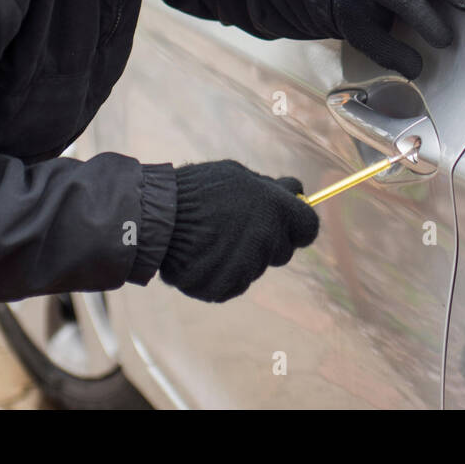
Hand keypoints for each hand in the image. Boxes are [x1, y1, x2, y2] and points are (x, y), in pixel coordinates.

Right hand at [159, 160, 318, 302]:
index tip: (285, 222)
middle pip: (281, 250)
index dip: (297, 225)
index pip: (308, 227)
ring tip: (210, 237)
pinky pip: (235, 283)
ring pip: (256, 266)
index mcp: (277, 210)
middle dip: (267, 240)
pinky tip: (202, 256)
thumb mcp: (237, 175)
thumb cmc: (196, 189)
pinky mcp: (226, 288)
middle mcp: (268, 241)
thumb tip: (294, 191)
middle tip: (236, 227)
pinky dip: (222, 274)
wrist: (156, 216)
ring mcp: (248, 267)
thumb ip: (269, 188)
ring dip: (241, 256)